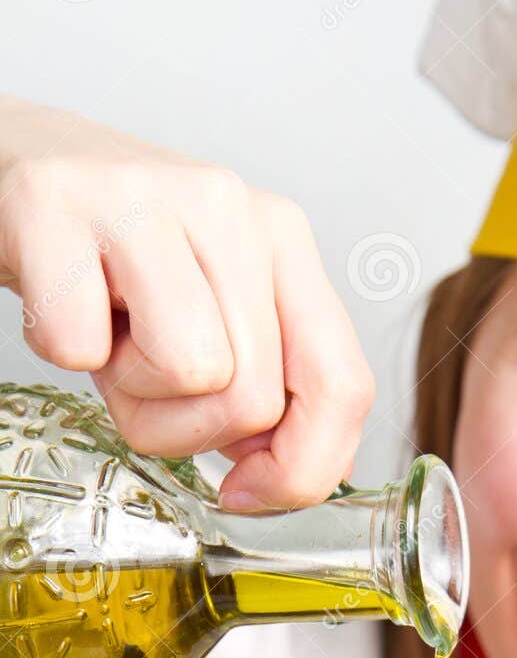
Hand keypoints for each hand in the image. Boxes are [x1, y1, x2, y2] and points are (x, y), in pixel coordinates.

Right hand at [0, 96, 372, 508]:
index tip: (247, 489)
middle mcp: (227, 208)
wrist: (15, 167)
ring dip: (134, 390)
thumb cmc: (118, 260)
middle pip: (255, 397)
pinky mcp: (55, 206)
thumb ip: (272, 387)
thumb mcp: (215, 318)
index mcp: (281, 239)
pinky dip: (63, 351)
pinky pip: (80, 346)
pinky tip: (66, 305)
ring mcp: (143, 198)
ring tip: (113, 336)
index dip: (300, 469)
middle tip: (149, 374)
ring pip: (189, 370)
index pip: (343, 385)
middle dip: (192, 425)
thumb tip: (300, 474)